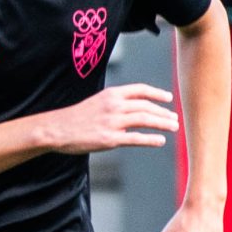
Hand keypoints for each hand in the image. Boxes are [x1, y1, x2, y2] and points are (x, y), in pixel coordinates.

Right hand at [44, 84, 180, 155]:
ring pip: (145, 120)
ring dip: (163, 123)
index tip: (168, 98)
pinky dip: (151, 139)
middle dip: (163, 112)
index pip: (140, 90)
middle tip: (174, 118)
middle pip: (146, 106)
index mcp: (111, 94)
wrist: (57, 129)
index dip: (157, 94)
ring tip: (173, 127)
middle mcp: (114, 105)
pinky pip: (136, 138)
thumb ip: (114, 103)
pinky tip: (160, 141)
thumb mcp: (97, 102)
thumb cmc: (76, 117)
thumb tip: (132, 108)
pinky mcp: (110, 138)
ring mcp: (113, 122)